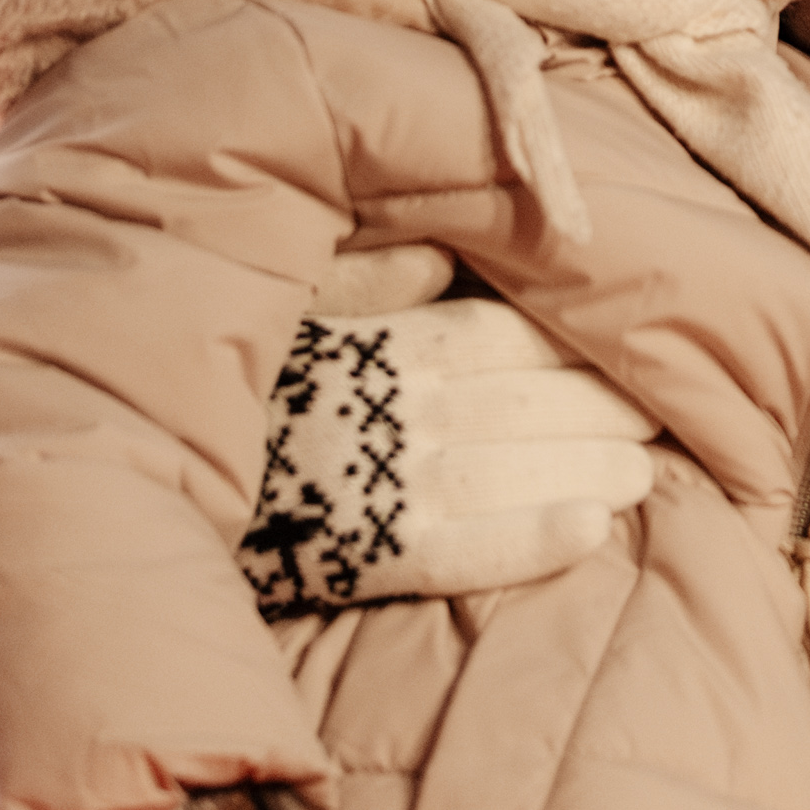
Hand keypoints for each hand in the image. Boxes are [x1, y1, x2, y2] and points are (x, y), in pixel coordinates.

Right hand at [241, 243, 662, 607]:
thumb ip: (364, 279)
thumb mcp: (291, 308)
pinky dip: (530, 540)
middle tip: (660, 423)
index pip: (512, 337)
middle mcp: (397, 408)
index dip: (579, 348)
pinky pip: (464, 550)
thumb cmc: (240, 387)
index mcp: (386, 342)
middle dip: (605, 411)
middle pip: (532, 402)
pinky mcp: (366, 554)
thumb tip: (437, 254)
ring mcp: (384, 482)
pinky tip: (592, 532)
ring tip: (640, 476)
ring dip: (592, 471)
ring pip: (515, 471)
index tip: (633, 354)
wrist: (149, 469)